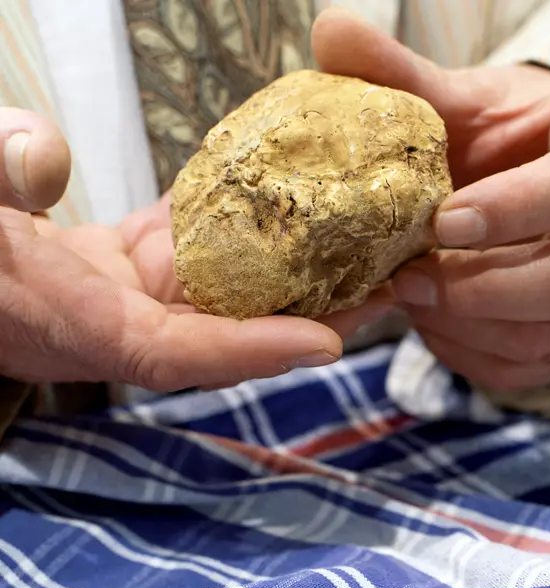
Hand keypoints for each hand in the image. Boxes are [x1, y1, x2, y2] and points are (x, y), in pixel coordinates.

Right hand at [0, 108, 380, 391]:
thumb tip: (44, 158)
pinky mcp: (150, 264)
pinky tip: (316, 213)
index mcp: (81, 324)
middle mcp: (130, 322)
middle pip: (239, 332)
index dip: (251, 353)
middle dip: (318, 320)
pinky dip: (265, 239)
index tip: (324, 343)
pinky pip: (218, 255)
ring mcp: (146, 295)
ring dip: (311, 280)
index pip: (175, 355)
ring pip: (242, 295)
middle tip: (392, 290)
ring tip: (379, 255)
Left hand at [312, 9, 549, 390]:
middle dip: (484, 288)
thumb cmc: (511, 136)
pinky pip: (538, 366)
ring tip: (414, 298)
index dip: (517, 209)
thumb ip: (405, 76)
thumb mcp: (470, 100)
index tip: (442, 221)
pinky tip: (437, 323)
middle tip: (409, 279)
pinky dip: (476, 353)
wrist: (549, 180)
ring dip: (473, 325)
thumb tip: (328, 30)